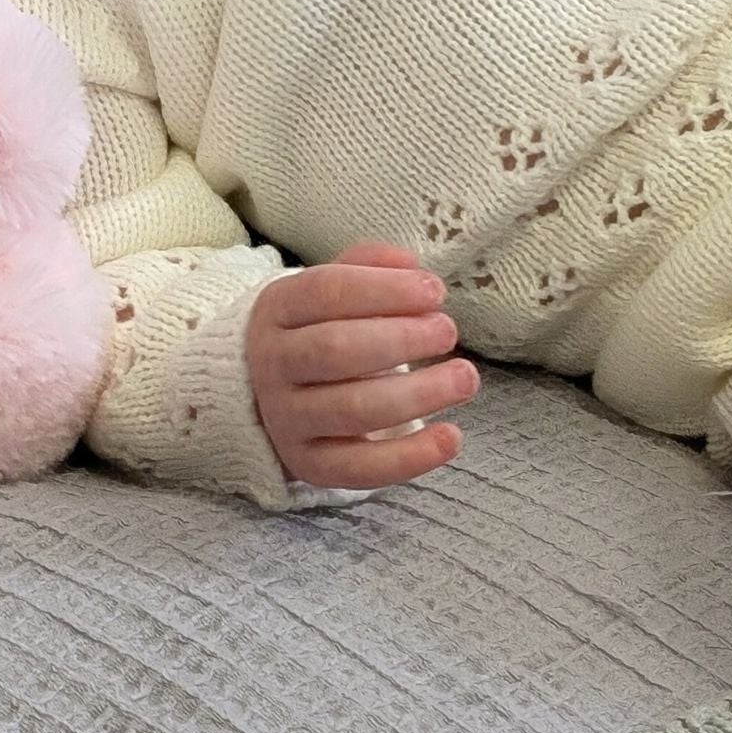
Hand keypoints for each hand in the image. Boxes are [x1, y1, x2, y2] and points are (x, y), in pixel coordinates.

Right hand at [246, 242, 477, 490]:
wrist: (265, 393)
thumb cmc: (315, 331)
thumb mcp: (325, 291)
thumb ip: (365, 268)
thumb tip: (410, 264)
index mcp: (276, 309)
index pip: (325, 291)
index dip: (384, 289)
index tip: (435, 291)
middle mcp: (273, 363)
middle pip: (336, 349)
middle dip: (401, 339)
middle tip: (448, 330)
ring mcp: (287, 418)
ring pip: (354, 410)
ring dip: (419, 394)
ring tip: (465, 377)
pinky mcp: (309, 464)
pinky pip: (361, 468)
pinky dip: (412, 457)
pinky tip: (452, 436)